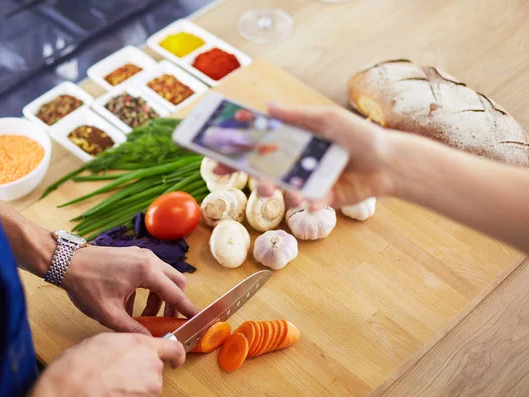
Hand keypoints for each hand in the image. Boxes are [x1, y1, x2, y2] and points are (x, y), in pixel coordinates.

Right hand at [31, 333, 183, 396]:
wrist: (68, 392)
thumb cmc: (79, 367)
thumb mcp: (104, 340)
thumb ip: (127, 342)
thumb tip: (131, 347)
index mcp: (143, 345)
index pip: (174, 348)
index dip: (176, 354)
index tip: (175, 359)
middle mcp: (151, 366)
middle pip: (156, 368)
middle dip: (142, 370)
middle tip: (119, 370)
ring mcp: (149, 389)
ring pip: (148, 386)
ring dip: (135, 385)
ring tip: (111, 382)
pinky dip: (129, 395)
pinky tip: (111, 391)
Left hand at [62, 245, 198, 333]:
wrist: (67, 262)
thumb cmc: (86, 285)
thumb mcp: (108, 313)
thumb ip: (132, 328)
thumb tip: (148, 339)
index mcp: (146, 271)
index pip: (175, 293)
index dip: (187, 308)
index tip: (197, 317)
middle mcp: (149, 259)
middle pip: (176, 281)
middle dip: (175, 302)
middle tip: (167, 320)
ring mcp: (141, 254)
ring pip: (164, 276)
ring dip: (161, 296)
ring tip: (145, 314)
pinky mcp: (134, 254)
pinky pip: (151, 272)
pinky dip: (150, 288)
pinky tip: (132, 302)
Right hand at [215, 104, 395, 208]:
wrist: (391, 163)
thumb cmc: (361, 135)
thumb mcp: (328, 119)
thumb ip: (298, 117)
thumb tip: (268, 107)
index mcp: (295, 141)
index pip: (258, 146)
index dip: (237, 151)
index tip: (217, 157)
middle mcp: (296, 162)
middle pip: (264, 172)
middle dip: (254, 179)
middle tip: (254, 181)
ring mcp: (307, 182)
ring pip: (283, 191)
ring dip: (283, 194)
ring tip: (295, 194)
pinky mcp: (321, 199)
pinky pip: (307, 204)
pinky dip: (309, 203)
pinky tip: (316, 200)